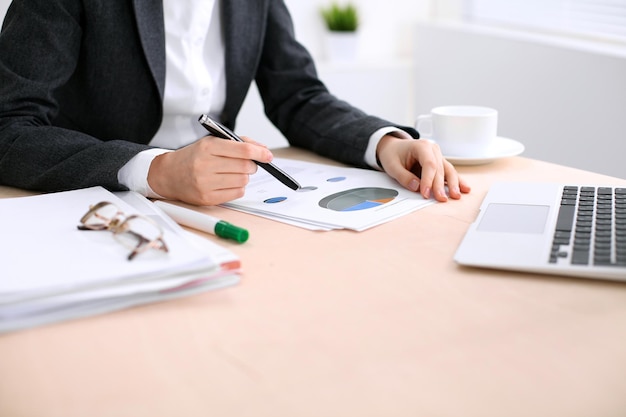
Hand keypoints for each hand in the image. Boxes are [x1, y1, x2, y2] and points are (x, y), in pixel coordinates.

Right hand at [147, 136, 272, 205]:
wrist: (168, 174)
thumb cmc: (194, 157)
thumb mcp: (212, 142)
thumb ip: (238, 143)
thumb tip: (263, 150)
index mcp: (208, 147)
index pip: (242, 150)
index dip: (260, 152)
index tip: (268, 155)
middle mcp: (205, 165)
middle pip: (245, 167)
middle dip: (252, 165)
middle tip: (247, 164)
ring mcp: (205, 183)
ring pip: (243, 181)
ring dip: (243, 177)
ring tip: (232, 174)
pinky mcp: (207, 198)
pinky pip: (236, 194)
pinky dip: (238, 188)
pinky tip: (227, 183)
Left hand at [376, 135, 470, 201]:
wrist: (393, 147)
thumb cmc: (393, 154)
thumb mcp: (392, 166)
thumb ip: (403, 177)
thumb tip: (417, 187)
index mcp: (421, 146)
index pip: (429, 164)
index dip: (429, 180)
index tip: (425, 193)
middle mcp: (433, 149)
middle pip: (440, 169)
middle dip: (440, 186)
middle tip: (441, 199)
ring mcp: (438, 156)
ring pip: (448, 170)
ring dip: (453, 184)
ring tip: (456, 196)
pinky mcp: (440, 163)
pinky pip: (449, 172)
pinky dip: (457, 181)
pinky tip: (465, 189)